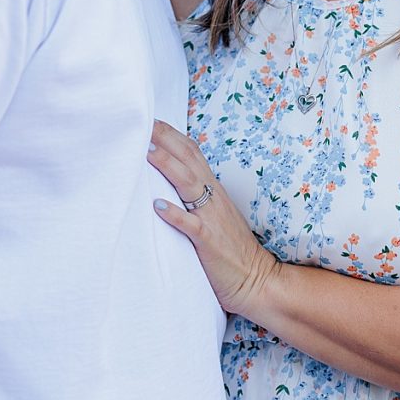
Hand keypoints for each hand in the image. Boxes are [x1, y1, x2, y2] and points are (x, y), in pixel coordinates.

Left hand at [147, 120, 279, 316]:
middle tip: (144, 122)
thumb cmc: (230, 248)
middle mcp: (213, 197)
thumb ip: (196, 194)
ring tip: (146, 152)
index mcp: (213, 189)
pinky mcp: (209, 242)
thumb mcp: (214, 213)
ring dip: (167, 166)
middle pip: (189, 159)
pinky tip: (158, 207)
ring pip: (189, 184)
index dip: (172, 135)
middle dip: (166, 139)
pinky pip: (191, 226)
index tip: (152, 120)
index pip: (192, 152)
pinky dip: (176, 215)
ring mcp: (211, 218)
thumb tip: (171, 178)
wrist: (256, 279)